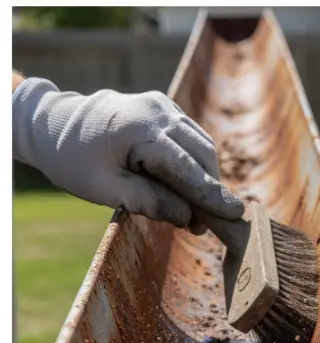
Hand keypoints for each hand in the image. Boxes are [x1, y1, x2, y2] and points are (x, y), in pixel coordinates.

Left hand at [12, 77, 243, 234]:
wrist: (52, 123)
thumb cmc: (73, 158)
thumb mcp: (103, 188)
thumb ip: (147, 201)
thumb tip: (186, 216)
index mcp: (139, 130)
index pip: (187, 167)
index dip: (211, 194)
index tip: (235, 215)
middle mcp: (157, 111)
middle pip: (202, 154)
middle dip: (209, 190)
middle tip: (201, 226)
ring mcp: (163, 106)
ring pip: (202, 145)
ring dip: (204, 178)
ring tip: (193, 211)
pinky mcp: (165, 108)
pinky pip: (192, 137)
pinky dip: (195, 162)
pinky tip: (185, 186)